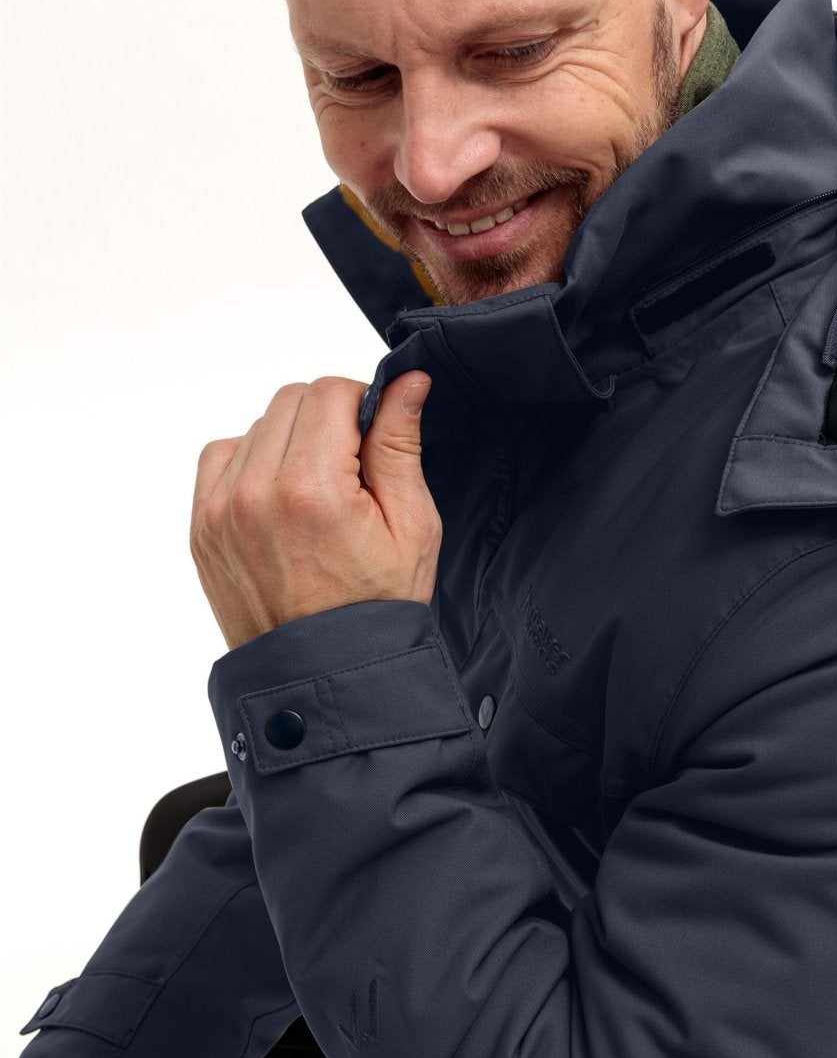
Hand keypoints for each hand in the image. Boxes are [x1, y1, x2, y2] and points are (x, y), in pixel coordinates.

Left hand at [190, 372, 440, 651]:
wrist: (328, 677)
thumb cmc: (377, 609)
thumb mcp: (412, 526)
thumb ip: (400, 444)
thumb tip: (406, 381)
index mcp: (312, 488)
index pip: (329, 391)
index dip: (362, 405)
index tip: (376, 441)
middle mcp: (255, 492)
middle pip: (291, 400)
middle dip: (328, 420)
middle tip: (353, 471)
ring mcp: (220, 510)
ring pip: (257, 425)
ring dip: (290, 441)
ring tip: (318, 494)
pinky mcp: (202, 526)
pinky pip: (222, 456)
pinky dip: (252, 462)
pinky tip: (282, 498)